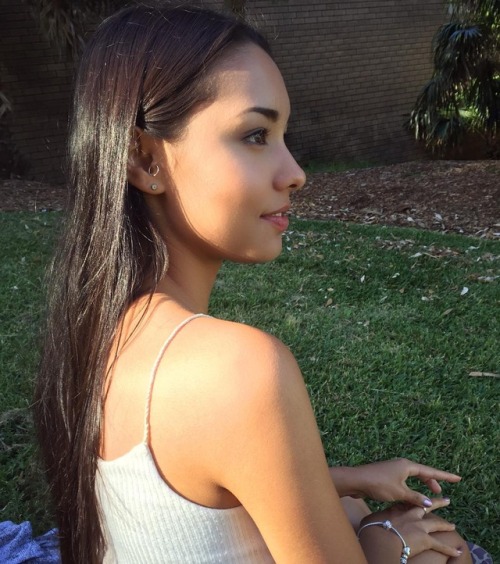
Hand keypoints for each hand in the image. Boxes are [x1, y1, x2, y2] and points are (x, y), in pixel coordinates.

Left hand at [346, 458, 460, 507]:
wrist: (356, 481)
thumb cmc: (378, 484)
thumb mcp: (399, 493)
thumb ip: (415, 497)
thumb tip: (429, 502)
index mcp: (407, 465)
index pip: (430, 471)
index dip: (444, 476)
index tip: (458, 478)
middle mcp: (401, 465)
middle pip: (422, 472)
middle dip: (432, 481)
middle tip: (440, 492)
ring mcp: (394, 470)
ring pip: (413, 477)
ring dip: (421, 485)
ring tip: (429, 495)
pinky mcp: (387, 476)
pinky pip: (405, 481)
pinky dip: (411, 488)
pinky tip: (412, 497)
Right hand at [358, 498, 466, 559]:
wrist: (381, 538)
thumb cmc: (373, 529)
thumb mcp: (373, 519)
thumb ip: (378, 518)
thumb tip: (375, 520)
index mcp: (399, 508)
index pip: (410, 503)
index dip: (416, 500)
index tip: (420, 500)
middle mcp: (411, 514)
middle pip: (427, 507)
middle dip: (437, 503)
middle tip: (446, 500)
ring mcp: (420, 526)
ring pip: (437, 524)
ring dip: (445, 525)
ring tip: (452, 525)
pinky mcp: (425, 539)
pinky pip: (440, 546)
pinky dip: (450, 550)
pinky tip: (457, 552)